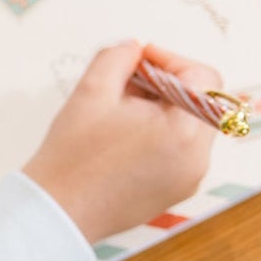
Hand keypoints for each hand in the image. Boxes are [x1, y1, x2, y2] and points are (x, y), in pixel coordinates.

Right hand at [23, 40, 217, 242]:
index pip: (203, 77)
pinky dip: (160, 136)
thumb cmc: (73, 157)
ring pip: (190, 126)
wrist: (57, 211)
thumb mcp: (92, 90)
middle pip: (200, 102)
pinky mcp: (175, 192)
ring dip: (162, 110)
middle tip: (126, 85)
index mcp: (184, 132)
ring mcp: (188, 178)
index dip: (171, 60)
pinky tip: (123, 138)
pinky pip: (180, 151)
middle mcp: (197, 159)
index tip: (140, 61)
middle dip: (165, 85)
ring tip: (121, 113)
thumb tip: (134, 49)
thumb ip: (118, 57)